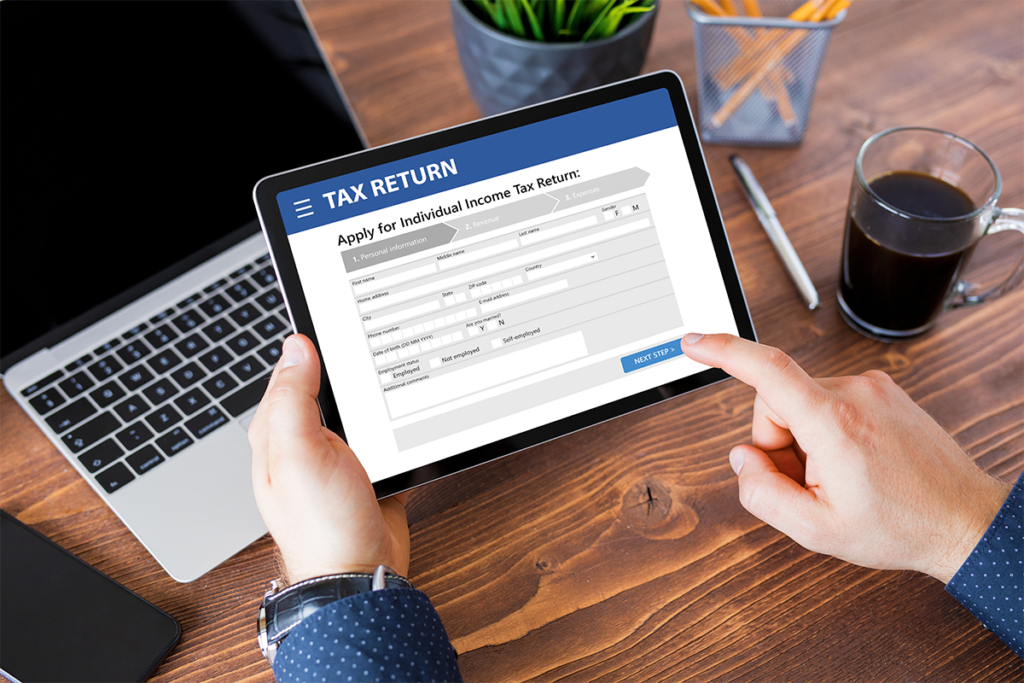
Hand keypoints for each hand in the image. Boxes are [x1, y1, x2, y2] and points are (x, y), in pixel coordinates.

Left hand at [249, 334, 409, 583]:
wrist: (359, 573)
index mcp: (277, 434)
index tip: (338, 322)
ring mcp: (338, 457)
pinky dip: (397, 423)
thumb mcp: (298, 453)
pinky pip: (385, 434)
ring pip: (358, 410)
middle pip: (327, 388)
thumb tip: (296, 347)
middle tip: (371, 344)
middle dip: (348, 368)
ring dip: (376, 395)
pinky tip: (408, 414)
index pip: (289, 373)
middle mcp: (304, 443)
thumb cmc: (320, 525)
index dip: (309, 347)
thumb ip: (293, 398)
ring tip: (391, 370)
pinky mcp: (369, 470)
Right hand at [681, 333, 1011, 582]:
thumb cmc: (902, 526)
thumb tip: (743, 459)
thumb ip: (762, 494)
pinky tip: (854, 465)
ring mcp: (872, 388)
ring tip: (839, 478)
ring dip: (806, 440)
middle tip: (810, 483)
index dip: (723, 352)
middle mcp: (854, 393)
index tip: (694, 342)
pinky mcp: (883, 391)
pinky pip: (830, 403)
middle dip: (778, 443)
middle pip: (776, 402)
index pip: (767, 370)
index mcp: (833, 422)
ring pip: (802, 404)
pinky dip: (828, 432)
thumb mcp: (816, 530)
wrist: (966, 520)